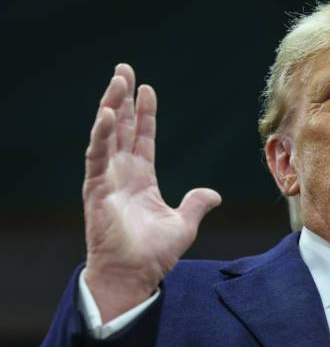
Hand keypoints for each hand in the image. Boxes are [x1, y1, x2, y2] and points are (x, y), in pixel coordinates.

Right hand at [83, 64, 221, 321]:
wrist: (135, 276)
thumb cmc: (153, 254)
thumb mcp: (183, 224)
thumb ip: (197, 204)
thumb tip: (214, 194)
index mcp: (142, 179)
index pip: (143, 138)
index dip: (144, 114)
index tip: (147, 90)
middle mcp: (122, 174)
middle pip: (122, 128)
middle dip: (122, 99)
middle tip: (123, 70)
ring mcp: (108, 179)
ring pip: (108, 134)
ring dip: (111, 106)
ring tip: (117, 79)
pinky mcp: (97, 189)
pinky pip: (97, 156)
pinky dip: (101, 134)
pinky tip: (106, 113)